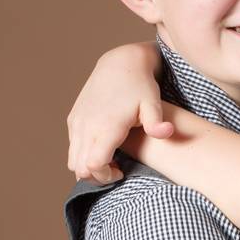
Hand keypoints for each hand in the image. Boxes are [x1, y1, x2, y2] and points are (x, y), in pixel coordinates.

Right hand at [67, 41, 174, 183]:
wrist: (120, 63)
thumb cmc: (141, 86)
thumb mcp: (153, 103)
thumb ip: (157, 122)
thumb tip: (167, 132)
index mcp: (104, 127)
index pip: (92, 166)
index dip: (105, 176)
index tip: (121, 171)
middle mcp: (86, 126)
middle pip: (80, 168)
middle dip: (97, 176)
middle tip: (117, 169)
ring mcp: (77, 122)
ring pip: (72, 160)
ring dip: (89, 166)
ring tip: (111, 159)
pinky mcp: (74, 118)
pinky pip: (72, 147)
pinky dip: (83, 155)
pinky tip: (104, 147)